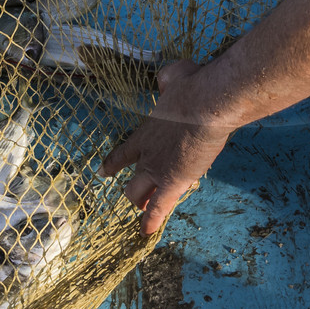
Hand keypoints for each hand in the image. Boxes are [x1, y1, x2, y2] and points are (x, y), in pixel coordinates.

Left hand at [102, 61, 233, 236]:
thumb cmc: (194, 86)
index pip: (124, 152)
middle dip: (132, 189)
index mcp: (145, 131)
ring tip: (144, 210)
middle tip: (135, 194)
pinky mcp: (172, 182)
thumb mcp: (176, 76)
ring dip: (141, 203)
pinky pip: (158, 207)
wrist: (205, 103)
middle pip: (130, 179)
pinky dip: (152, 220)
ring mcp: (156, 170)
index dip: (113, 163)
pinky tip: (146, 232)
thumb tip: (168, 81)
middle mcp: (146, 154)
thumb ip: (169, 81)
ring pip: (138, 195)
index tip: (104, 171)